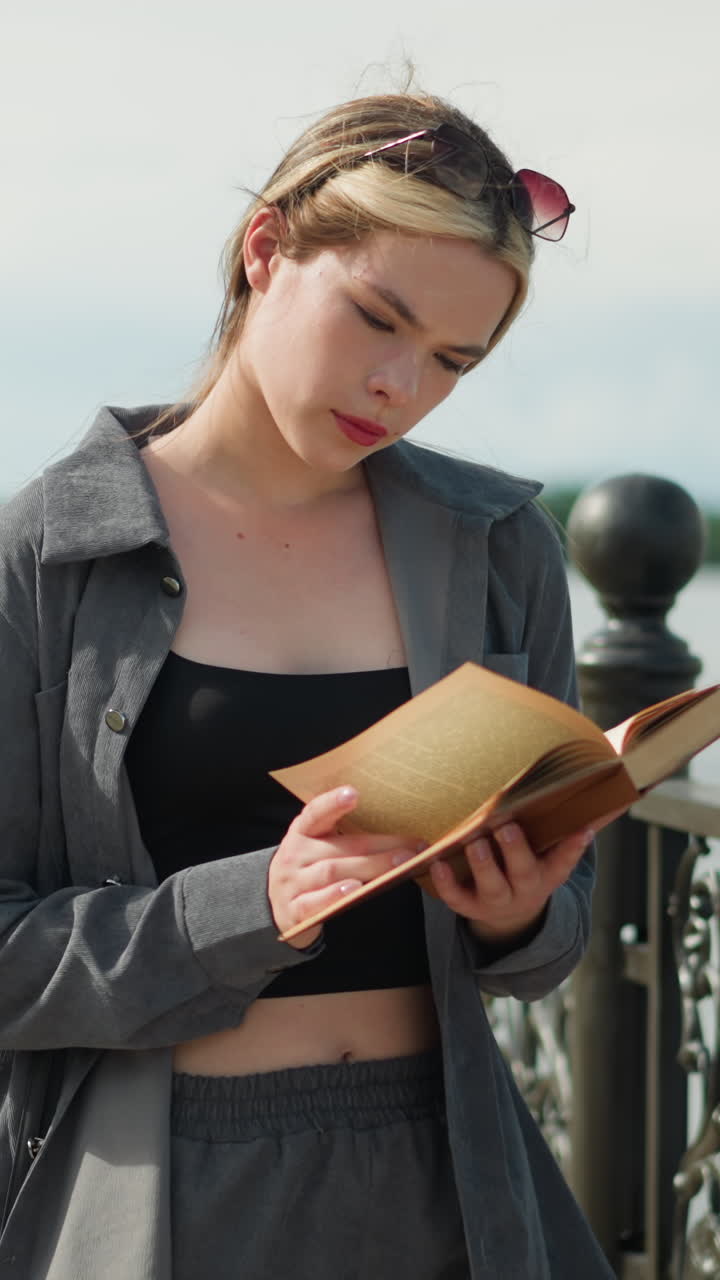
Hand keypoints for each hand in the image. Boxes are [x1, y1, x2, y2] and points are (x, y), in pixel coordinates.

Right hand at [268, 785, 421, 948]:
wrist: (277, 905)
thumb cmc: (308, 869)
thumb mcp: (317, 846)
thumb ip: (345, 837)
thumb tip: (396, 830)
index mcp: (302, 832)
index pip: (315, 813)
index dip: (333, 802)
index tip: (354, 793)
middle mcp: (294, 854)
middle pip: (340, 847)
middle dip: (380, 846)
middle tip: (413, 846)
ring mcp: (292, 882)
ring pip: (333, 871)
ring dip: (370, 867)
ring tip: (398, 865)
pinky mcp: (293, 910)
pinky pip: (315, 901)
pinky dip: (335, 894)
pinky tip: (356, 889)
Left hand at [428, 821, 594, 948]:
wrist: (509, 915)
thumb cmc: (525, 868)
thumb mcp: (546, 856)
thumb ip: (561, 832)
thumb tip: (595, 801)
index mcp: (547, 873)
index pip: (564, 860)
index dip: (574, 846)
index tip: (582, 828)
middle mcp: (525, 888)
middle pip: (523, 872)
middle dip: (516, 850)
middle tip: (506, 827)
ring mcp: (497, 900)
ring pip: (492, 887)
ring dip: (483, 865)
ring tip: (474, 843)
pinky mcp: (469, 906)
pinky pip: (456, 897)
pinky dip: (444, 881)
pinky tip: (435, 861)